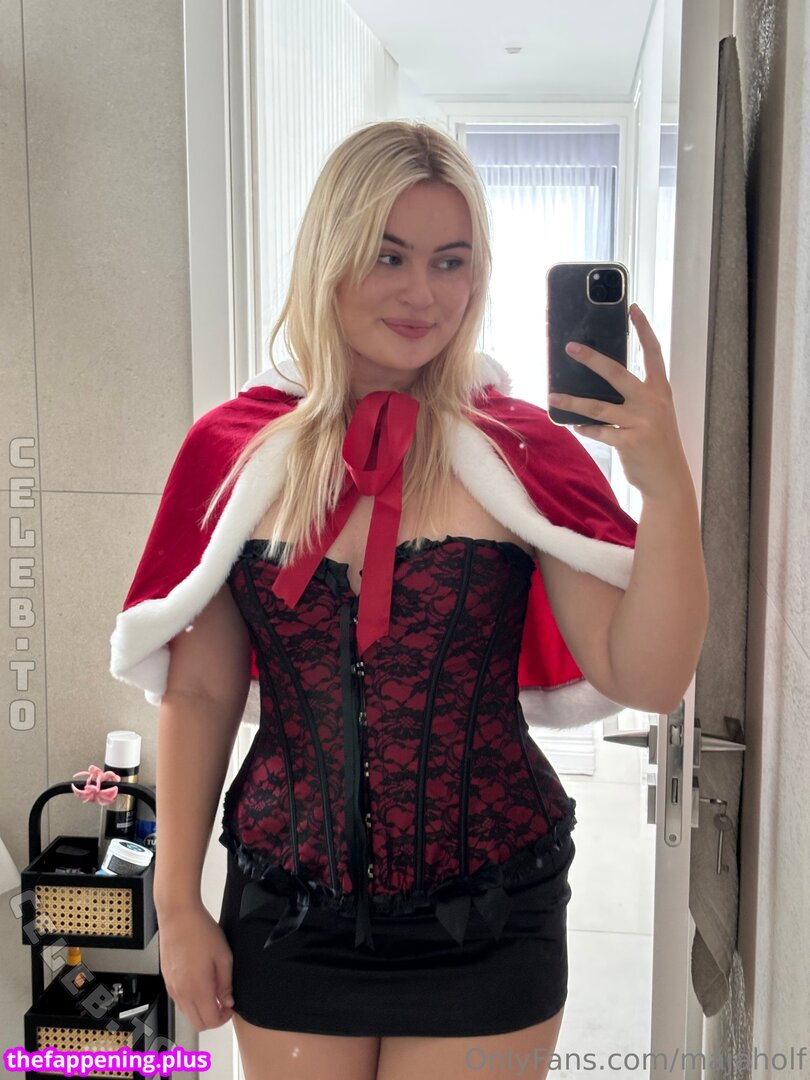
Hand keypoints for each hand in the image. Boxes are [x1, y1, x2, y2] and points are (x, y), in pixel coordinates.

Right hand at [158, 904, 234, 1031]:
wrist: (178, 916)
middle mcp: (182, 993)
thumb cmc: (200, 931)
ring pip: (187, 1014)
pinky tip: (201, 983)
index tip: (230, 1006)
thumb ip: (226, 983)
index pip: (210, 1021)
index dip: (223, 1018)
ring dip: (201, 1010)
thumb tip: (227, 1001)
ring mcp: (172, 987)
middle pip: (197, 1023)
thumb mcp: (223, 956)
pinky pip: (180, 1001)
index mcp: (197, 988)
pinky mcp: (167, 980)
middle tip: (223, 1002)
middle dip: (213, 1018)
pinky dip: (191, 1001)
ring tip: (213, 990)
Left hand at [547, 303, 691, 499]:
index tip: (632, 308)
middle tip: (570, 347)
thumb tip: (600, 384)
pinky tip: (575, 426)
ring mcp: (642, 422)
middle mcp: (652, 403)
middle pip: (617, 373)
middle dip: (592, 358)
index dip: (643, 329)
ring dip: (572, 402)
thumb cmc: (657, 445)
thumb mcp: (655, 415)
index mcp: (660, 392)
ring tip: (552, 396)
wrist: (669, 480)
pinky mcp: (630, 442)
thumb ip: (636, 398)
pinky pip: (599, 431)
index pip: (653, 353)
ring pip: (598, 406)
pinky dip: (585, 428)